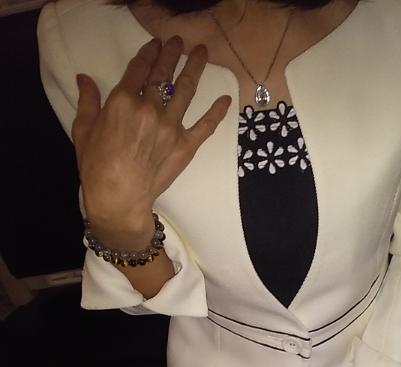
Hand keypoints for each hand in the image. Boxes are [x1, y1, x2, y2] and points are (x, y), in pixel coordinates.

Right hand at [72, 36, 230, 225]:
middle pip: (163, 75)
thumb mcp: (84, 130)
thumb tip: (84, 78)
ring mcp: (170, 127)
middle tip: (179, 42)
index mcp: (122, 101)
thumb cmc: (96, 166)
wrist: (119, 199)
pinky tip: (225, 99)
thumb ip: (88, 101)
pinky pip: (205, 126)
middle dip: (171, 54)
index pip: (139, 69)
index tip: (156, 44)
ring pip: (186, 90)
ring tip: (202, 52)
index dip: (148, 53)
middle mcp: (150, 109)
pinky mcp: (185, 146)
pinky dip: (217, 112)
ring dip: (195, 68)